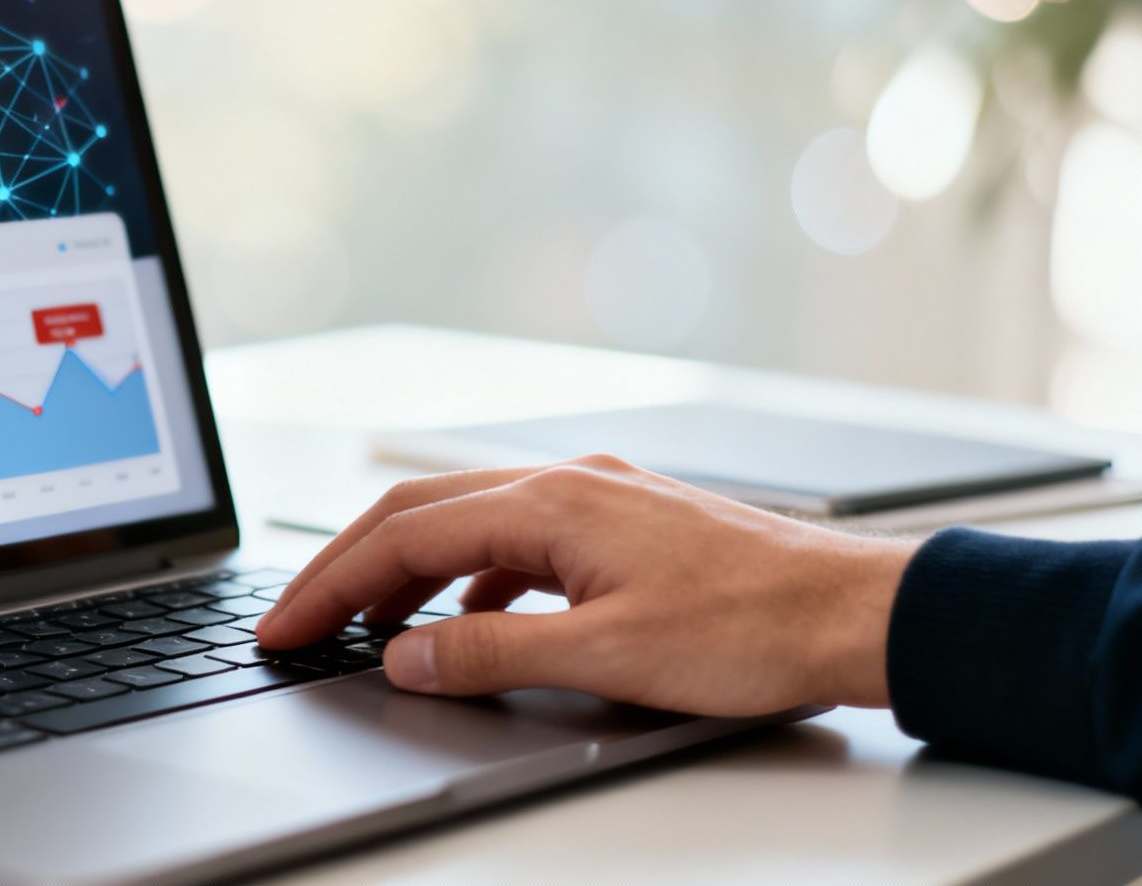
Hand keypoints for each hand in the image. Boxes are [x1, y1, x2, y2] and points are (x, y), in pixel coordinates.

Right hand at [255, 456, 917, 715]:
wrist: (856, 612)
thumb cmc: (754, 627)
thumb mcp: (608, 657)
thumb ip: (495, 654)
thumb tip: (406, 654)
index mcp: (550, 503)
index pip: (403, 536)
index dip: (330, 585)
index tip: (284, 626)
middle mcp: (566, 483)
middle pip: (420, 513)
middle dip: (346, 566)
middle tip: (297, 618)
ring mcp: (597, 497)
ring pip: (467, 522)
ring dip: (406, 570)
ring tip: (367, 625)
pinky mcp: (623, 523)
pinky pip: (516, 540)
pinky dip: (469, 577)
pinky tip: (471, 621)